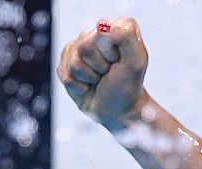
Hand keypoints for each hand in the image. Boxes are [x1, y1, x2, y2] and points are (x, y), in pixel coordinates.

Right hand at [57, 17, 148, 131]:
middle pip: (84, 47)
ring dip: (89, 78)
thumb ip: (126, 36)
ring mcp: (77, 49)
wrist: (117, 111)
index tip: (119, 61)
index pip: (100, 32)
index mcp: (113, 28)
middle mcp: (93, 35)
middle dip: (99, 66)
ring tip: (99, 80)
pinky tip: (88, 86)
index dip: (110, 52)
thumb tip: (102, 25)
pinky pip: (65, 75)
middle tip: (108, 73)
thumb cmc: (128, 86)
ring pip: (74, 62)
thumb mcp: (136, 61)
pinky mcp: (65, 65)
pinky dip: (79, 87)